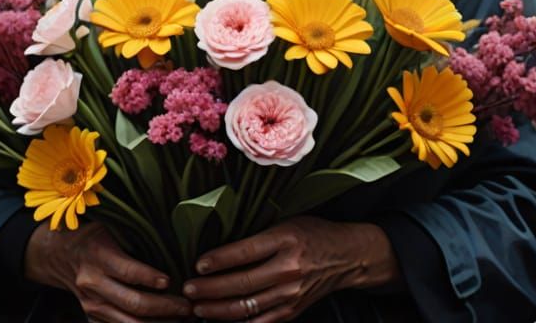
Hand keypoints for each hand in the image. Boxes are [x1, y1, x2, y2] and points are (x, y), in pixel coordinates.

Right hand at [24, 220, 192, 321]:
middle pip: (133, 303)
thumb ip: (133, 233)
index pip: (128, 271)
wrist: (57, 254)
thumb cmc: (91, 234)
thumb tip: (170, 237)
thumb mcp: (108, 225)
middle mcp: (93, 283)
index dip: (150, 278)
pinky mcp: (92, 318)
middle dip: (165, 308)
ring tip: (182, 318)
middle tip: (188, 306)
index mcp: (99, 256)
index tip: (170, 281)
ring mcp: (92, 305)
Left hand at [183, 217, 400, 321]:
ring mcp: (291, 294)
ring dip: (218, 310)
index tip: (197, 263)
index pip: (245, 251)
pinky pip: (261, 322)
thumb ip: (258, 235)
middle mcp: (289, 268)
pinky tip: (221, 322)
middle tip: (188, 290)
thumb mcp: (286, 223)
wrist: (347, 256)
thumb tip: (220, 246)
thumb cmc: (312, 233)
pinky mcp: (293, 311)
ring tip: (198, 308)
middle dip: (210, 289)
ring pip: (248, 307)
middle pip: (242, 283)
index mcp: (285, 239)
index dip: (219, 260)